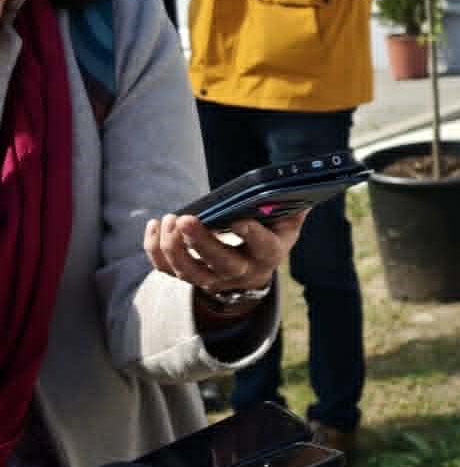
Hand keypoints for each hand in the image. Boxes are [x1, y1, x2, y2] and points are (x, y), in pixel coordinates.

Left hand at [145, 212, 305, 303]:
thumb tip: (298, 187)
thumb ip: (292, 207)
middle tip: (185, 219)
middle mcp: (241, 272)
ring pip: (189, 272)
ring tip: (170, 219)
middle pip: (220, 264)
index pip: (264, 248)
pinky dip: (155, 249)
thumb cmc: (271, 236)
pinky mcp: (190, 277)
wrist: (254, 269)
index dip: (252, 236)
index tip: (238, 220)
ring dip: (174, 247)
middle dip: (201, 242)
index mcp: (269, 255)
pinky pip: (166, 268)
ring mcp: (213, 278)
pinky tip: (155, 224)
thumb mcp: (287, 224)